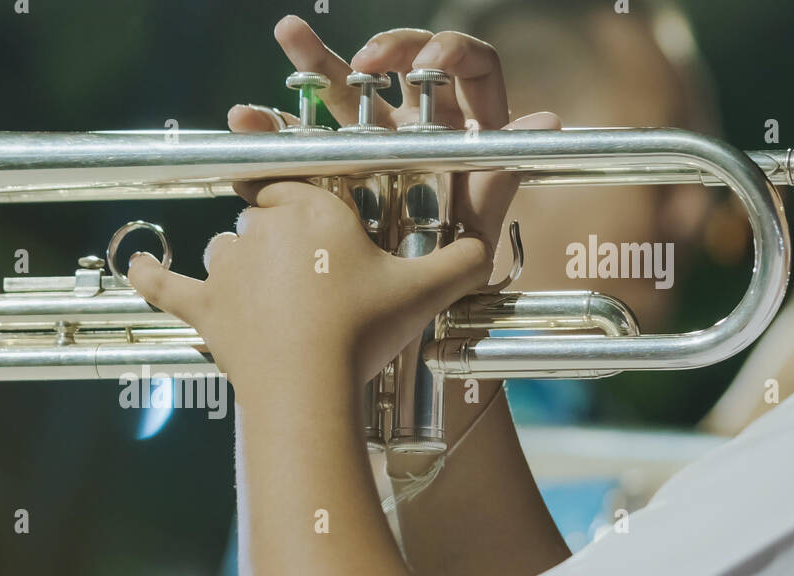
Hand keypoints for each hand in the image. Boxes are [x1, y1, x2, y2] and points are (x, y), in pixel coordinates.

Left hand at [129, 17, 560, 401]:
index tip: (318, 218)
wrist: (310, 387)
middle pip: (264, 216)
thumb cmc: (368, 332)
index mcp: (315, 206)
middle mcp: (264, 225)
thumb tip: (497, 241)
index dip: (310, 199)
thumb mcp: (429, 291)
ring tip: (270, 301)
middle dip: (283, 239)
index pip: (302, 181)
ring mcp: (228, 266)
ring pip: (227, 248)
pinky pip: (168, 284)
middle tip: (312, 280)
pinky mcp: (204, 307)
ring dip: (241, 265)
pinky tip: (138, 266)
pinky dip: (152, 276)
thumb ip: (464, 258)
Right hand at [229, 16, 560, 256]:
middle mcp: (417, 131)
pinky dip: (273, 130)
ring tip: (287, 39)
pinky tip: (248, 121)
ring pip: (341, 95)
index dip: (452, 52)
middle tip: (350, 55)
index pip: (471, 69)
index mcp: (462, 134)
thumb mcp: (473, 229)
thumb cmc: (442, 275)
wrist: (397, 318)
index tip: (427, 63)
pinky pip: (304, 142)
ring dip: (309, 65)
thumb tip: (545, 120)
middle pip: (397, 69)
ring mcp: (372, 147)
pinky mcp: (333, 171)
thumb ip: (501, 176)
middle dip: (375, 48)